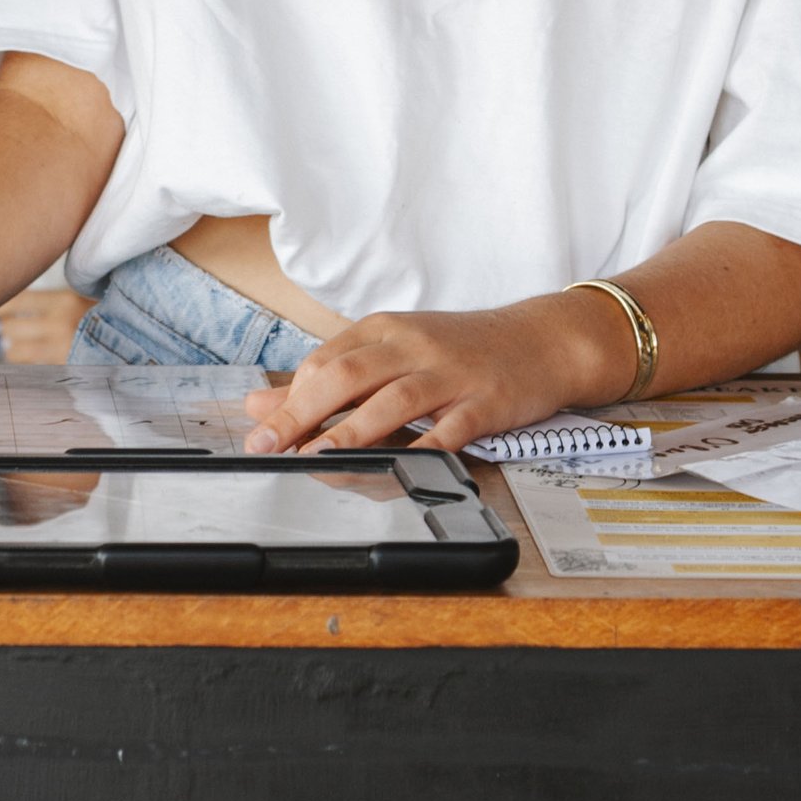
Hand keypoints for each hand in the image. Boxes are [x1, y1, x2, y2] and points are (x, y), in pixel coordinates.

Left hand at [239, 291, 629, 455]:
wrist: (539, 341)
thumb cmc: (460, 351)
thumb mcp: (393, 353)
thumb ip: (330, 380)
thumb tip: (261, 405)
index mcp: (384, 330)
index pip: (325, 360)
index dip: (290, 398)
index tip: (260, 433)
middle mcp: (412, 345)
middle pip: (348, 374)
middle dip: (303, 412)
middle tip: (270, 446)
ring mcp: (451, 373)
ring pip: (393, 399)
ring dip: (352, 431)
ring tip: (317, 458)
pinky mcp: (485, 402)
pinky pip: (450, 429)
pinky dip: (423, 450)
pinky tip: (400, 471)